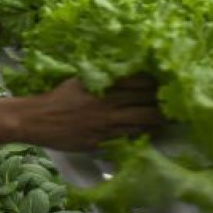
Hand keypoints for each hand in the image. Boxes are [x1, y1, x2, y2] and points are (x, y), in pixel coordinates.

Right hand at [12, 76, 165, 151]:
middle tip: (176, 101)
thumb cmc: (56, 98)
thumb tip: (118, 73)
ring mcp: (105, 122)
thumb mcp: (78, 80)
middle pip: (144, 100)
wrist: (36, 119)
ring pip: (141, 120)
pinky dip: (144, 133)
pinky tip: (153, 132)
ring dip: (159, 119)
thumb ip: (99, 78)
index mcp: (100, 84)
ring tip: (171, 118)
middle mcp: (106, 102)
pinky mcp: (102, 139)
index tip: (166, 81)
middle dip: (162, 101)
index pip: (137, 81)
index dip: (153, 82)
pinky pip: (129, 136)